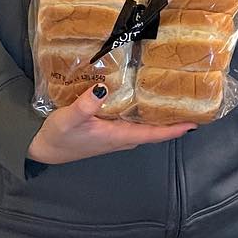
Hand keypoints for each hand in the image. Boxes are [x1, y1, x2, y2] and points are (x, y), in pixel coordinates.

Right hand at [27, 84, 194, 165]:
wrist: (43, 148)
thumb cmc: (58, 135)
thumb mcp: (69, 118)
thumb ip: (85, 105)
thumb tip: (102, 89)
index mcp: (118, 137)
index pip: (153, 135)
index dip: (174, 129)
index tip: (194, 123)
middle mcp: (122, 138)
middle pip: (154, 131)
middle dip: (173, 121)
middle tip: (193, 104)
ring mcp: (117, 136)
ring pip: (145, 127)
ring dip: (161, 117)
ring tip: (177, 99)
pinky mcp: (110, 131)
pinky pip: (134, 123)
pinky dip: (145, 114)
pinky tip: (148, 99)